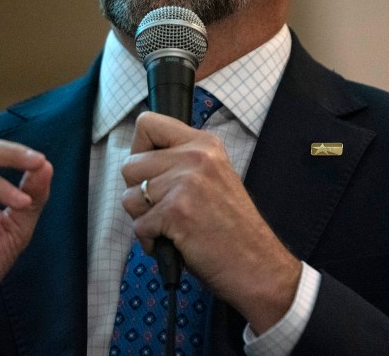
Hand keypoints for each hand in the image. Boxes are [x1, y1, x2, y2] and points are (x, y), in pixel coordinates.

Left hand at [121, 111, 300, 334]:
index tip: (153, 172)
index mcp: (204, 143)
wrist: (258, 264)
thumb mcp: (214, 176)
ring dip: (144, 219)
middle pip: (131, 165)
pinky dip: (150, 241)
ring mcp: (186, 183)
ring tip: (172, 227)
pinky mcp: (177, 212)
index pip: (148, 124)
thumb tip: (138, 158)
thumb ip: (181, 161)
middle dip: (139, 193)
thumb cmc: (233, 228)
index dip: (140, 150)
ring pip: (129, 197)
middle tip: (166, 209)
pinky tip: (175, 243)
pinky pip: (139, 225)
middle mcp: (196, 156)